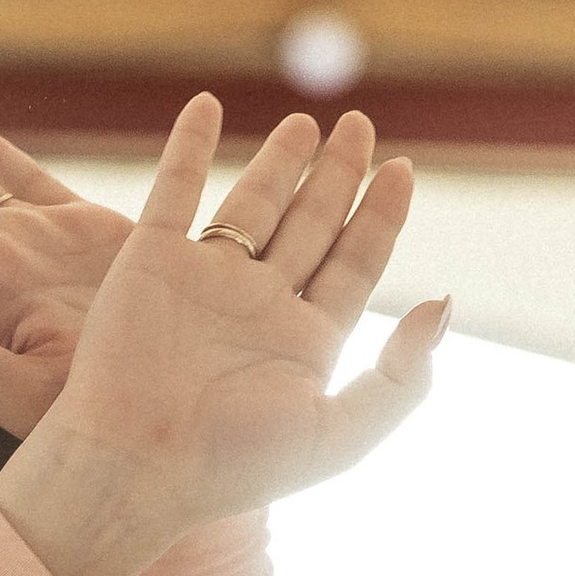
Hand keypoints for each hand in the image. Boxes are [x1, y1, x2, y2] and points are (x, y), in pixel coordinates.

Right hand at [0, 96, 443, 575]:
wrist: (132, 470)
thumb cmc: (233, 466)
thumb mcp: (340, 436)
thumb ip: (402, 379)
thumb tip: (442, 303)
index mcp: (305, 342)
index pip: (356, 263)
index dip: (381, 216)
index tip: (401, 170)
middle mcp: (258, 307)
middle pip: (311, 225)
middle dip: (338, 176)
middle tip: (361, 126)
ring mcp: (204, 283)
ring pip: (251, 207)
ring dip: (279, 162)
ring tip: (307, 125)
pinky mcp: (149, 264)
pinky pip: (174, 191)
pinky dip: (188, 147)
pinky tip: (205, 105)